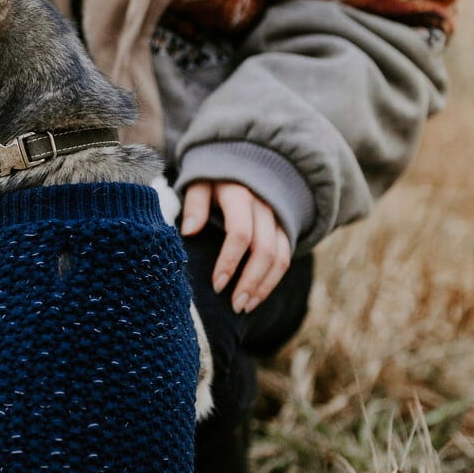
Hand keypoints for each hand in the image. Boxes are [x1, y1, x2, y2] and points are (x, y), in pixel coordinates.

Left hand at [180, 180, 290, 313]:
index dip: (230, 261)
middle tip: (234, 306)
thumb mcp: (198, 184)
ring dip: (264, 286)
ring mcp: (278, 219)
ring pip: (280, 257)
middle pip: (264, 250)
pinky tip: (256, 297)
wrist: (243, 164)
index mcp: (240, 194)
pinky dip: (273, 281)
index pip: (240, 233)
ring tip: (245, 307)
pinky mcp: (284, 229)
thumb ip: (194, 204)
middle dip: (250, 281)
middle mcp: (264, 207)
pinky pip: (285, 258)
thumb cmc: (212, 181)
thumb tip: (188, 231)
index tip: (217, 285)